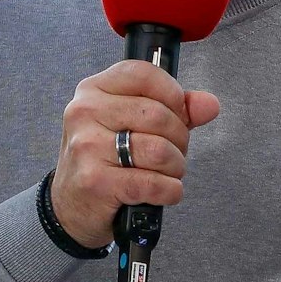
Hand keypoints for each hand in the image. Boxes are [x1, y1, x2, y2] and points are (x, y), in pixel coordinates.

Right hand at [49, 60, 220, 249]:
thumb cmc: (105, 161)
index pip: (144, 74)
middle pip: (159, 115)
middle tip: (171, 152)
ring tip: (165, 172)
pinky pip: (154, 182)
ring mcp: (88, 146)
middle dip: (179, 139)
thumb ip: (176, 109)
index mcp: (93, 90)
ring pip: (160, 150)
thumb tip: (209, 104)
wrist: (71, 208)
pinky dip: (169, 190)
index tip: (177, 112)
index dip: (172, 93)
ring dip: (175, 167)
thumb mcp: (133, 125)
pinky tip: (162, 191)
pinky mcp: (95, 181)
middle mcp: (86, 113)